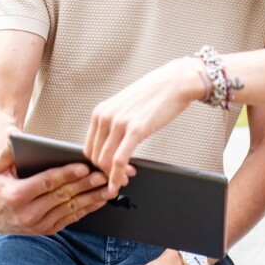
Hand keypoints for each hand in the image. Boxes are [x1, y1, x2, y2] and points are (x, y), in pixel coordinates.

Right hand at [0, 127, 112, 234]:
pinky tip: (100, 199)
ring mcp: (38, 225)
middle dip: (85, 185)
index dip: (66, 174)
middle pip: (62, 196)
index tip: (83, 166)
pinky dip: (87, 209)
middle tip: (103, 174)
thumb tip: (13, 136)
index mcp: (15, 196)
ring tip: (108, 187)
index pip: (46, 183)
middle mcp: (27, 214)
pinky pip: (71, 219)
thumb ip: (6, 152)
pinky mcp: (47, 230)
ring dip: (91, 198)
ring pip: (70, 209)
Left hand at [85, 58, 202, 191]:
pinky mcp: (135, 129)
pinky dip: (118, 176)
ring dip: (113, 177)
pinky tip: (121, 182)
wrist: (174, 82)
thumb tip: (112, 145)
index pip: (89, 147)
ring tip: (126, 179)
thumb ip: (114, 123)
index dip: (97, 164)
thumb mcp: (125, 107)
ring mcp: (119, 123)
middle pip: (96, 157)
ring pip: (105, 161)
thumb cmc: (153, 94)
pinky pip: (120, 160)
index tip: (108, 171)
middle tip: (120, 178)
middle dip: (106, 173)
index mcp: (100, 111)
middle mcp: (105, 116)